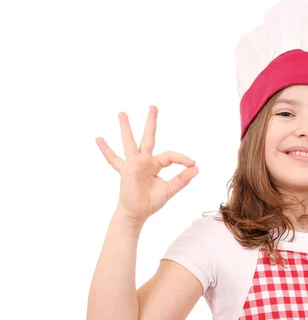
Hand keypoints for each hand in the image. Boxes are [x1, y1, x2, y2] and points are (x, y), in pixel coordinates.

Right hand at [96, 105, 197, 223]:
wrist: (137, 213)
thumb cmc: (150, 201)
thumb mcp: (170, 189)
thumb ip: (182, 179)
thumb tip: (196, 168)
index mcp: (155, 164)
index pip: (170, 156)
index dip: (182, 158)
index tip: (193, 163)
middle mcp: (144, 161)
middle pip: (149, 137)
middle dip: (151, 122)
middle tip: (153, 106)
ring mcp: (133, 164)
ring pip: (130, 142)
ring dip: (126, 128)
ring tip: (122, 113)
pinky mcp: (126, 170)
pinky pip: (114, 159)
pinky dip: (106, 150)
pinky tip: (99, 139)